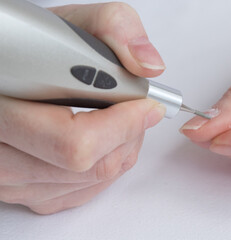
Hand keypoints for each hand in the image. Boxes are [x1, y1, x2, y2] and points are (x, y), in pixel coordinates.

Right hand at [0, 3, 165, 213]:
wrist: (17, 67)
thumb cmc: (40, 48)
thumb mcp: (77, 23)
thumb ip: (115, 29)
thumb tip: (148, 66)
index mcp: (6, 107)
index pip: (75, 141)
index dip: (122, 125)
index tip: (148, 106)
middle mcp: (4, 152)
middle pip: (91, 167)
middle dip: (129, 135)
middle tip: (136, 108)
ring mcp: (13, 180)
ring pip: (92, 181)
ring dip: (122, 149)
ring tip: (119, 119)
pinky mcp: (27, 192)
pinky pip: (83, 192)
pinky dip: (107, 165)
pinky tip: (105, 140)